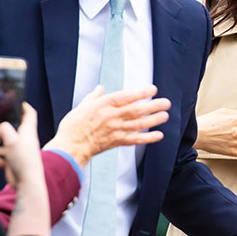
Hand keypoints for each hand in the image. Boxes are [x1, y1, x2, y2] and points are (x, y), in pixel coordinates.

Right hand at [0, 103, 42, 188]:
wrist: (26, 182)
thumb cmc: (24, 159)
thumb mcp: (13, 140)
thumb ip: (5, 129)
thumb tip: (0, 127)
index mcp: (28, 131)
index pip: (29, 113)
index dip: (24, 106)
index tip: (14, 101)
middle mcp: (23, 139)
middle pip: (14, 127)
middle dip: (3, 124)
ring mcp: (17, 150)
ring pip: (3, 143)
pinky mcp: (11, 161)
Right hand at [43, 85, 169, 166]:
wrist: (70, 147)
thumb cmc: (73, 126)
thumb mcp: (81, 106)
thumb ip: (94, 97)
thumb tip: (100, 88)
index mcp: (103, 105)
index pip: (126, 97)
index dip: (141, 93)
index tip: (153, 89)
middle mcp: (112, 117)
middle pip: (137, 110)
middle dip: (153, 106)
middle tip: (166, 103)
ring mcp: (116, 130)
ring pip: (139, 124)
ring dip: (154, 120)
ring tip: (165, 115)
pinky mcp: (117, 142)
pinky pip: (135, 140)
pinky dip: (148, 138)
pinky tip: (158, 135)